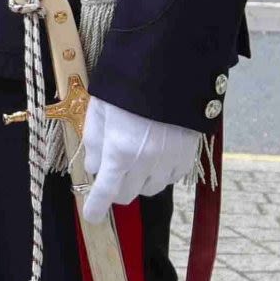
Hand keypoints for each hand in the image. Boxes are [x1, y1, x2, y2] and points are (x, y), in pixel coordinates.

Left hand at [80, 95, 204, 223]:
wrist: (170, 65)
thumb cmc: (128, 85)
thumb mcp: (99, 110)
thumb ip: (94, 144)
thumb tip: (94, 170)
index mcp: (120, 150)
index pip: (105, 192)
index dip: (96, 207)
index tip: (91, 216)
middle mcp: (147, 161)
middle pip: (127, 195)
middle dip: (116, 189)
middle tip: (111, 172)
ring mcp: (170, 159)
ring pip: (150, 188)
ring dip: (139, 181)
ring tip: (135, 159)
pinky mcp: (188, 154)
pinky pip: (171, 178)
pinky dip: (160, 173)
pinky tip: (155, 156)